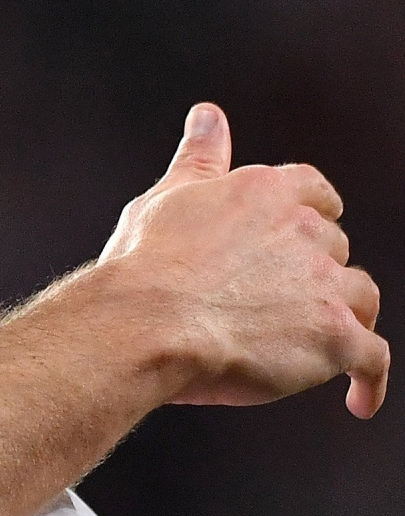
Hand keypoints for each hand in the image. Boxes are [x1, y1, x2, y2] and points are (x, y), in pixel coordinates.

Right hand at [93, 104, 384, 416]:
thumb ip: (201, 157)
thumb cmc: (144, 266)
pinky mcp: (336, 338)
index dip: (310, 219)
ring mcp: (327, 286)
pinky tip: (359, 399)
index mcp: (268, 192)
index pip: (316, 194)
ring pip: (359, 299)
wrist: (142, 324)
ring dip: (340, 319)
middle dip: (311, 277)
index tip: (299, 238)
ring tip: (309, 347)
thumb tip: (208, 116)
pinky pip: (373, 360)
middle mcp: (308, 232)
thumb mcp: (168, 197)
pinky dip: (369, 381)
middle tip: (270, 307)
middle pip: (335, 252)